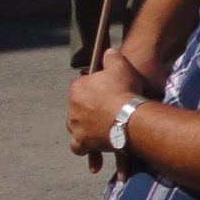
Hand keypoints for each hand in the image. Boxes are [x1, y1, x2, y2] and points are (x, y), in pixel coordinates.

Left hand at [67, 52, 144, 171]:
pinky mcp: (82, 143)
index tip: (105, 91)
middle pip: (77, 108)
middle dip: (88, 110)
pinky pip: (78, 147)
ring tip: (99, 130)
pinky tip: (92, 147)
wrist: (128, 117)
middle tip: (105, 111)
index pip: (80, 86)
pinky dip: (84, 148)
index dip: (92, 88)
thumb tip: (108, 51)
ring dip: (85, 128)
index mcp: (77, 89)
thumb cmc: (124, 90)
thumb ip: (111, 57)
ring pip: (75, 128)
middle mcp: (71, 109)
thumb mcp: (120, 66)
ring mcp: (75, 127)